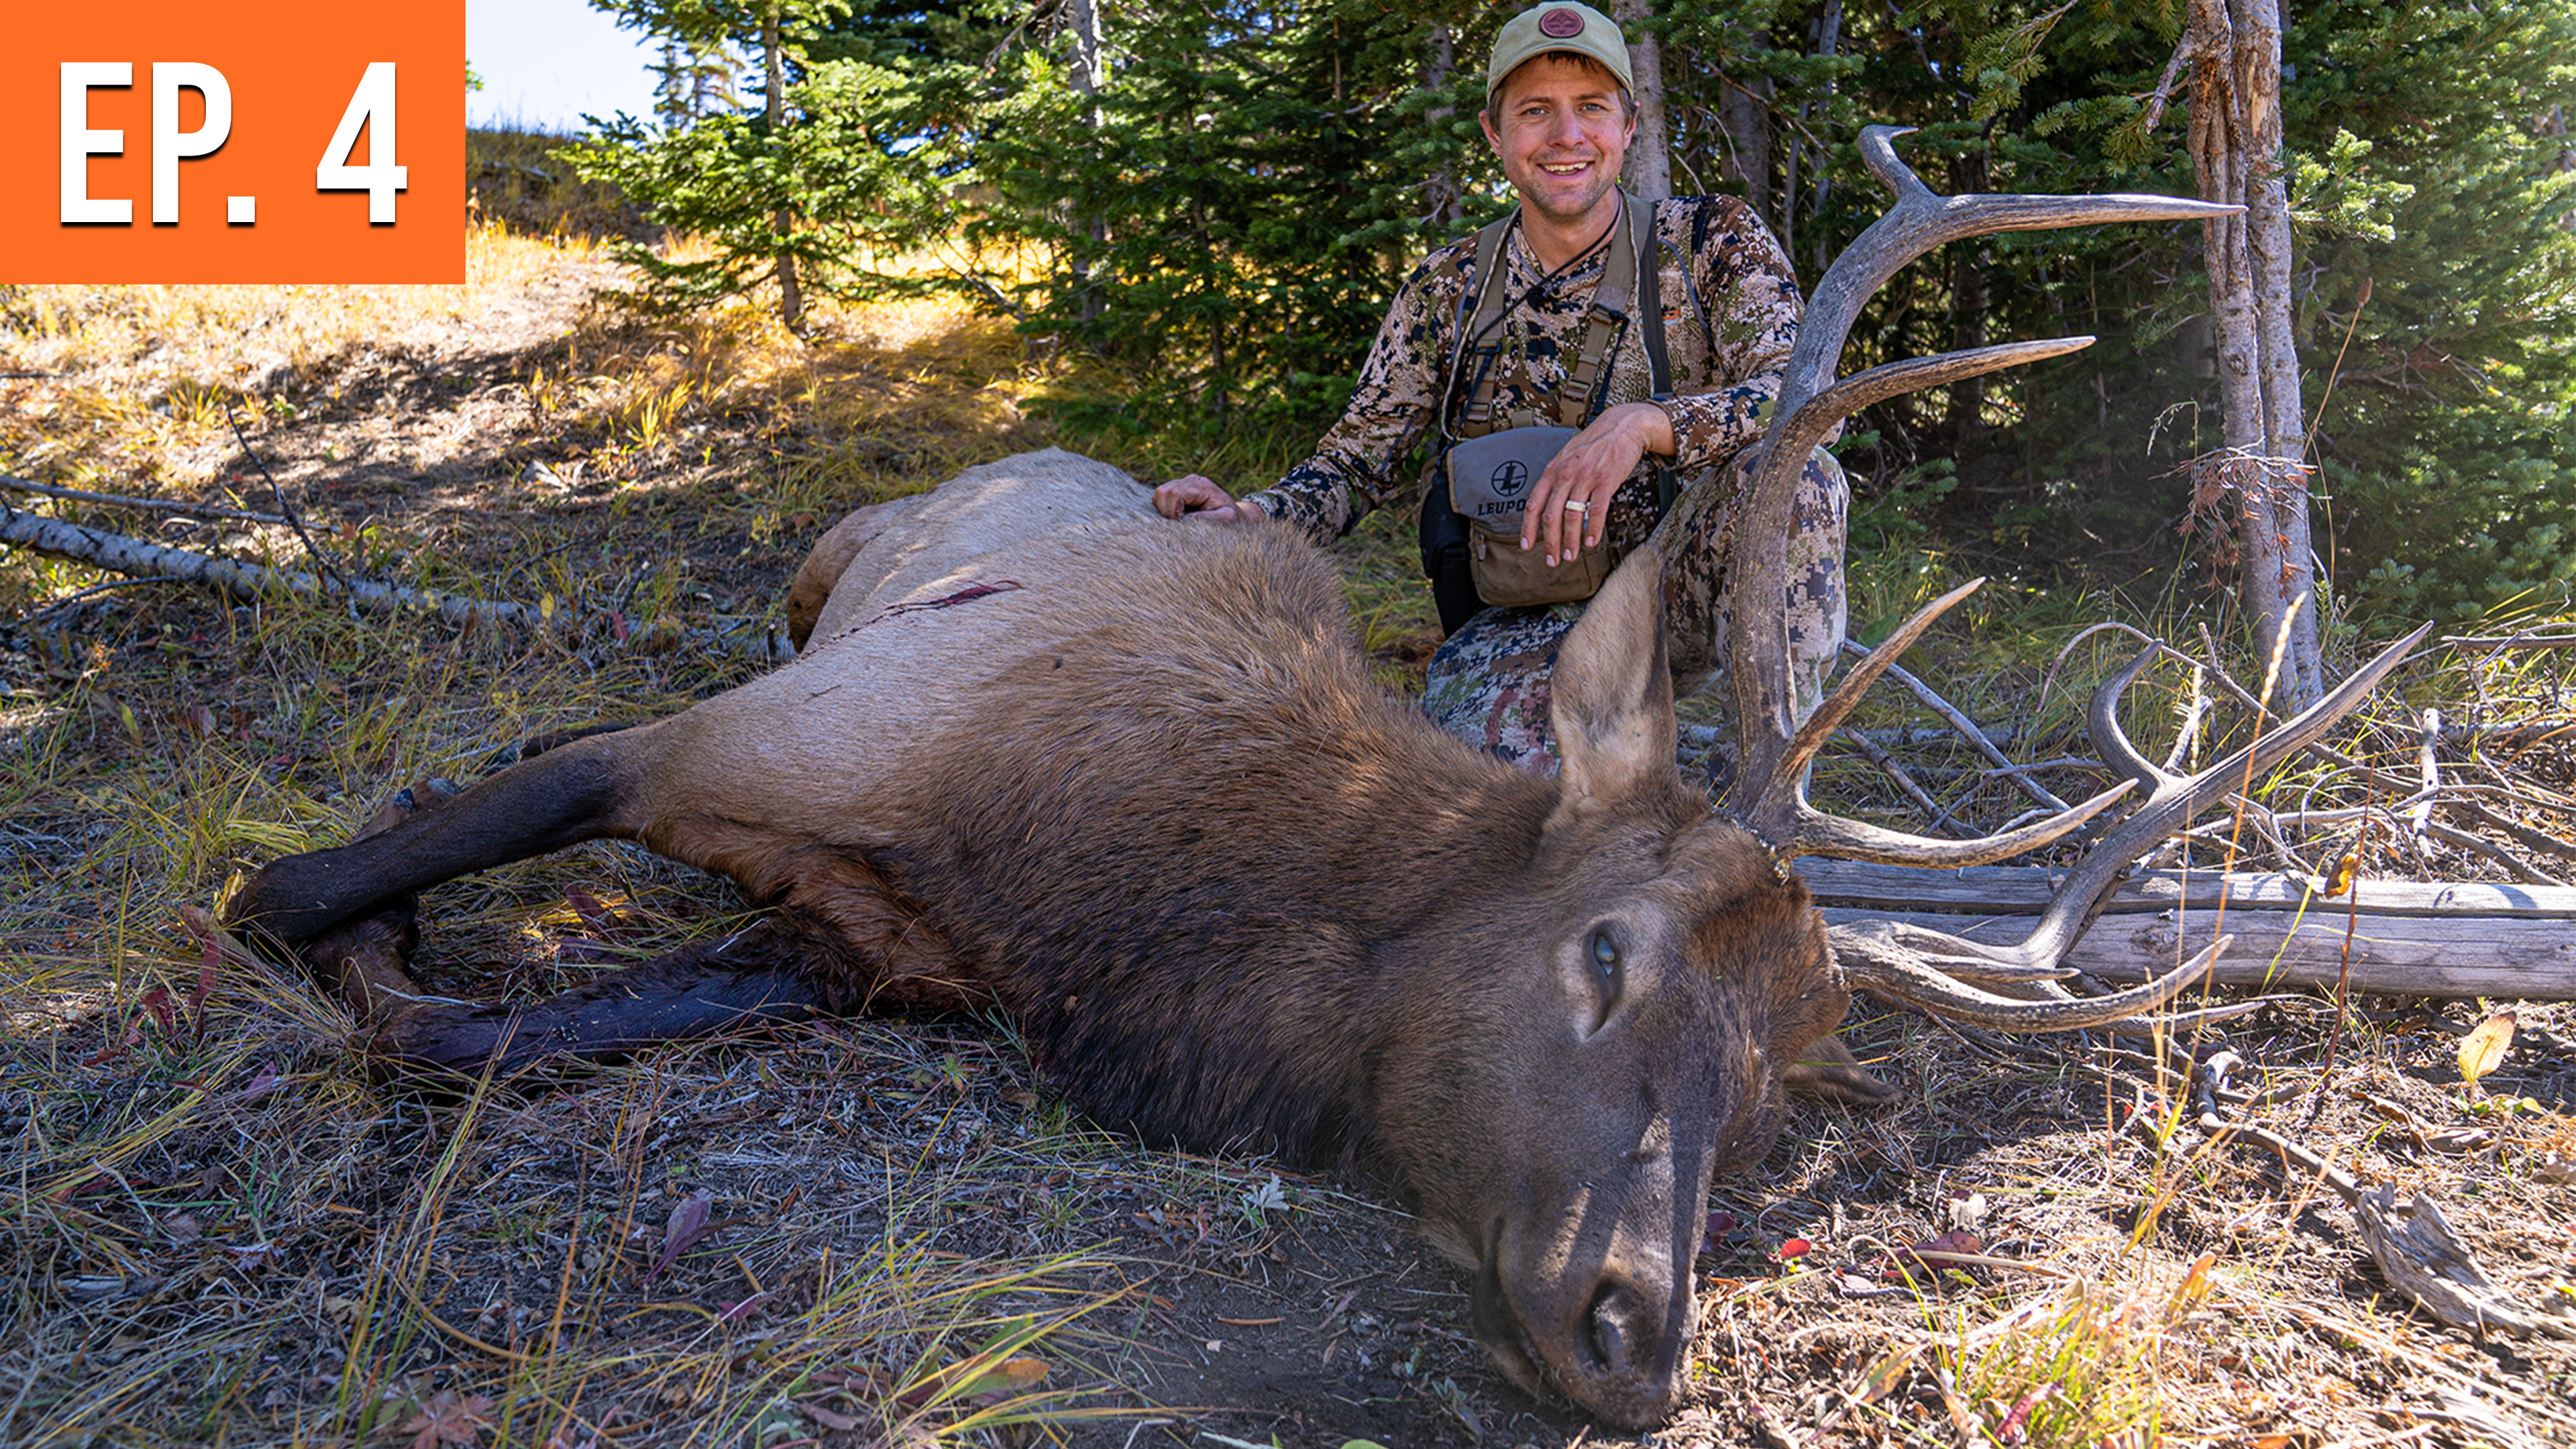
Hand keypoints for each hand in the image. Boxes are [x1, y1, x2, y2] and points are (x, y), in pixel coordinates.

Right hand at [1154, 474, 1263, 522]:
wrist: (1234, 513)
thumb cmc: (1231, 517)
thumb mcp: (1226, 518)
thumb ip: (1209, 518)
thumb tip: (1186, 519)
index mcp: (1203, 486)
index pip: (1176, 493)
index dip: (1173, 510)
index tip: (1182, 521)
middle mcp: (1192, 480)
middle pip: (1163, 491)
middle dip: (1166, 510)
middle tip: (1180, 522)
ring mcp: (1183, 483)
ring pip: (1159, 493)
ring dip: (1165, 509)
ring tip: (1180, 518)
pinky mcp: (1178, 488)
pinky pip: (1160, 496)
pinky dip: (1164, 508)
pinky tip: (1178, 514)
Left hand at [1519, 403, 1674, 565]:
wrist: (1622, 426)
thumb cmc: (1594, 444)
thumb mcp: (1567, 457)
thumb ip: (1557, 480)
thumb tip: (1549, 507)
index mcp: (1553, 470)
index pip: (1534, 503)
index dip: (1527, 527)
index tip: (1526, 546)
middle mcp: (1565, 474)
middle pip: (1551, 515)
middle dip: (1549, 542)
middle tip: (1551, 561)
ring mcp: (1585, 477)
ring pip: (1572, 516)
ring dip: (1570, 541)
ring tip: (1571, 556)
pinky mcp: (1606, 480)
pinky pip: (1597, 510)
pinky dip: (1593, 530)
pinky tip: (1591, 542)